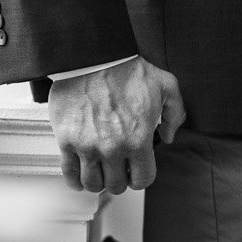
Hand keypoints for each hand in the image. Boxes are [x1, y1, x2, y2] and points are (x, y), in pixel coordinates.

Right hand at [47, 55, 186, 193]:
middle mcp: (113, 149)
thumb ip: (175, 113)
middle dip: (119, 178)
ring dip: (98, 180)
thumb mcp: (166, 85)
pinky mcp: (66, 140)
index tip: (136, 169)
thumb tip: (169, 136)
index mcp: (138, 140)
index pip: (142, 179)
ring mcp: (87, 146)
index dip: (140, 176)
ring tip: (99, 170)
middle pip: (116, 185)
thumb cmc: (128, 69)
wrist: (93, 56)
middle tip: (117, 168)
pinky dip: (74, 180)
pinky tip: (80, 175)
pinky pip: (68, 173)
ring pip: (92, 183)